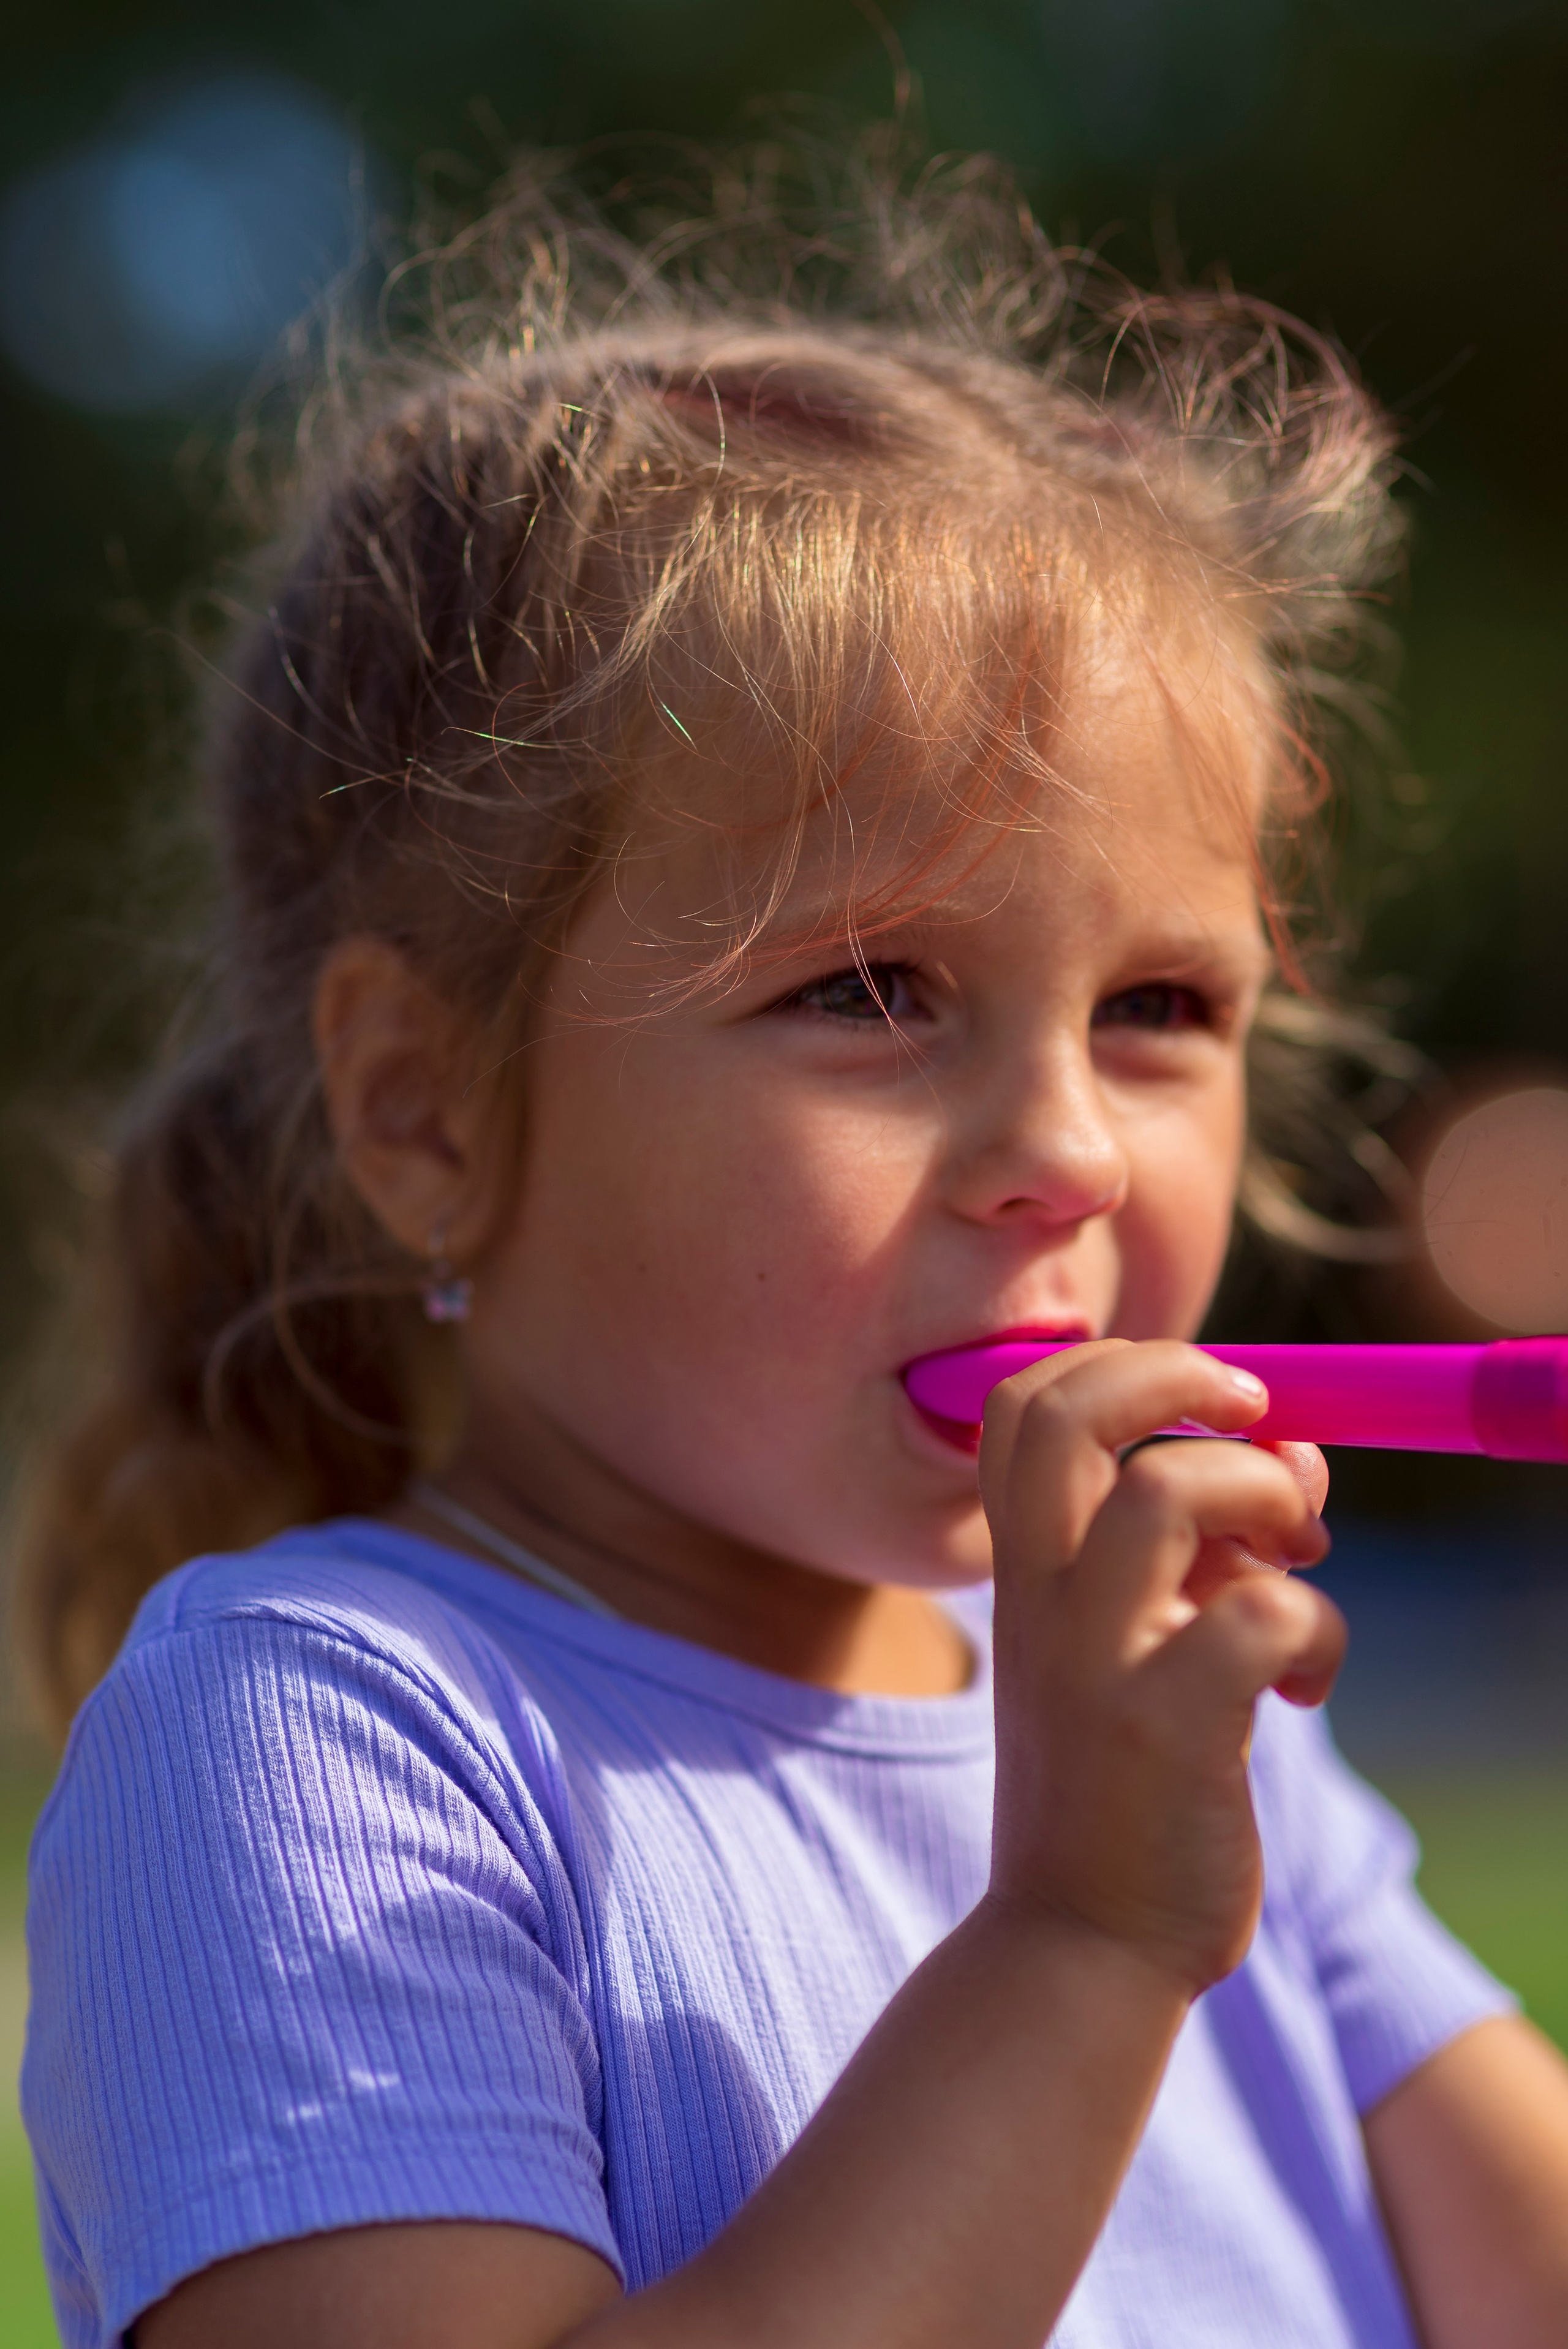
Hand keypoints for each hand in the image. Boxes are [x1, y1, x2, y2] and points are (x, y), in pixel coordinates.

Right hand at [980, 1340, 1344, 1993]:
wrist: (1081, 1943)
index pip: (1022, 1407)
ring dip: (1267, 1494)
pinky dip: (1317, 1629)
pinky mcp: (1167, 1727)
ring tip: (1298, 1558)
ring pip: (1172, 1493)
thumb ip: (1200, 1548)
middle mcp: (1044, 1599)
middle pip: (1068, 1417)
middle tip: (1254, 1416)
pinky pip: (1265, 1614)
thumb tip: (1297, 1455)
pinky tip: (1306, 1683)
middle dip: (1178, 1376)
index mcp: (1027, 1571)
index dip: (1117, 1363)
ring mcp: (1097, 1659)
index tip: (1204, 1400)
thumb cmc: (1120, 1782)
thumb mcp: (1138, 1643)